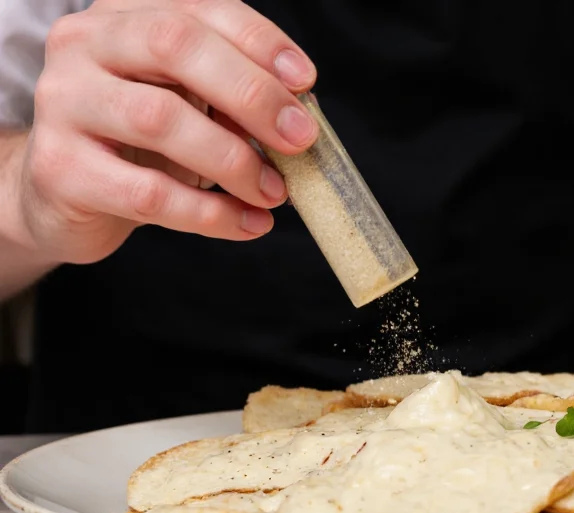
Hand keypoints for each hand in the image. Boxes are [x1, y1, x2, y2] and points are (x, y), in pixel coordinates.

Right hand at [17, 0, 317, 264]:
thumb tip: (297, 116)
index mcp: (125, 16)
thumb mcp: (189, 104)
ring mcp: (64, 103)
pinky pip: (149, 193)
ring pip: (160, 120)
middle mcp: (84, 44)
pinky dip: (211, 213)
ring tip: (274, 192)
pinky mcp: (60, 168)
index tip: (305, 82)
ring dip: (234, 161)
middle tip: (299, 139)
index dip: (259, 42)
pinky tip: (248, 223)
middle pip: (174, 46)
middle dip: (251, 93)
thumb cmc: (141, 143)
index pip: (199, 9)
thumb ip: (235, 96)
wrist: (66, 196)